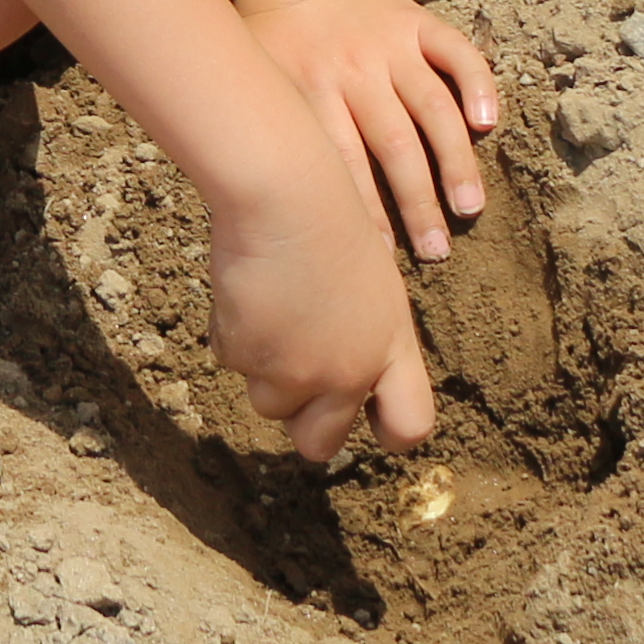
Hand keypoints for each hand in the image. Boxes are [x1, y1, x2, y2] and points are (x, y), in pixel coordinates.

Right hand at [205, 184, 435, 462]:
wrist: (284, 197)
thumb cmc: (333, 222)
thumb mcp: (376, 288)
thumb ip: (370, 342)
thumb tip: (355, 377)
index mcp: (389, 352)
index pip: (409, 427)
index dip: (389, 432)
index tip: (371, 421)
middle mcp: (344, 375)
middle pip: (320, 445)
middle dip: (306, 420)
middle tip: (297, 379)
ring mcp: (291, 371)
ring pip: (269, 404)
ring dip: (265, 372)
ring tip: (272, 312)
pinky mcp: (243, 356)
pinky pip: (233, 363)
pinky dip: (234, 337)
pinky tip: (248, 292)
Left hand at [238, 0, 499, 258]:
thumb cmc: (273, 48)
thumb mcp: (260, 86)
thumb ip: (277, 136)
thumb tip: (272, 209)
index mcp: (311, 91)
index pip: (344, 164)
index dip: (366, 213)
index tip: (380, 258)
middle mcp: (355, 70)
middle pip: (395, 145)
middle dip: (418, 203)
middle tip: (437, 250)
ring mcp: (390, 44)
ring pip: (432, 108)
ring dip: (454, 161)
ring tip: (468, 207)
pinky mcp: (417, 21)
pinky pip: (457, 52)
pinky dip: (478, 86)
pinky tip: (489, 124)